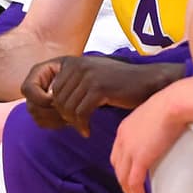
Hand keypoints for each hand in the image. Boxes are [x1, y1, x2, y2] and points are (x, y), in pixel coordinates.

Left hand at [22, 55, 183, 134]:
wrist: (148, 83)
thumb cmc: (118, 86)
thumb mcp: (90, 79)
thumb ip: (69, 85)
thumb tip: (46, 102)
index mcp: (70, 61)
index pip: (43, 87)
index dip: (47, 105)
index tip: (59, 116)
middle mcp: (76, 64)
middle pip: (55, 100)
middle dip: (63, 116)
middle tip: (76, 124)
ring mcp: (88, 75)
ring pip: (66, 108)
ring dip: (73, 122)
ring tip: (83, 126)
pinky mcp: (99, 87)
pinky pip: (80, 114)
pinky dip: (82, 125)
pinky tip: (88, 131)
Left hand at [109, 84, 190, 192]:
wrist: (176, 103)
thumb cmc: (174, 105)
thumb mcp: (155, 116)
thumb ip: (152, 128)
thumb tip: (162, 135)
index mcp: (125, 128)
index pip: (117, 153)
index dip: (122, 167)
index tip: (130, 177)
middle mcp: (122, 139)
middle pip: (118, 167)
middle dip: (124, 183)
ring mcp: (129, 149)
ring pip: (123, 179)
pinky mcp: (140, 158)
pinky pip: (134, 184)